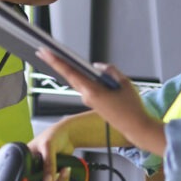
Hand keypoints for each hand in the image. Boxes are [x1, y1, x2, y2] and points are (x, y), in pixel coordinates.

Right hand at [26, 118, 78, 180]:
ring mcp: (44, 172)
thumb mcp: (48, 147)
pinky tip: (67, 169)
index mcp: (26, 160)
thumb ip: (48, 166)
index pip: (23, 178)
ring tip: (65, 169)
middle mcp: (34, 168)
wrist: (68, 134)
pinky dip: (64, 179)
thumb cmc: (54, 135)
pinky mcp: (54, 174)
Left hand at [35, 48, 165, 156]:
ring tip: (58, 57)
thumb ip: (110, 70)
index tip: (46, 53)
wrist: (135, 128)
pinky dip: (80, 77)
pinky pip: (84, 86)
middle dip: (56, 63)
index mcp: (93, 91)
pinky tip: (79, 70)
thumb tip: (97, 66)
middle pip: (69, 76)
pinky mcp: (92, 103)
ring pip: (77, 81)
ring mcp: (88, 100)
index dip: (56, 62)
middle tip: (44, 52)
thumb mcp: (125, 82)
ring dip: (69, 70)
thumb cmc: (132, 107)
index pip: (70, 72)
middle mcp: (87, 96)